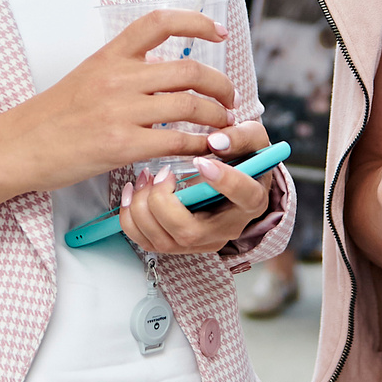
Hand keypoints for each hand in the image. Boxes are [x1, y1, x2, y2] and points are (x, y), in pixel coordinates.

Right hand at [0, 9, 239, 195]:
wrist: (19, 145)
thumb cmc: (53, 116)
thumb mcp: (88, 76)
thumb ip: (125, 71)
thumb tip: (163, 72)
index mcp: (110, 55)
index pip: (159, 23)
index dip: (195, 22)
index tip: (218, 32)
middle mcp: (118, 77)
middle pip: (189, 70)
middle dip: (221, 86)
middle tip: (230, 99)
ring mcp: (121, 110)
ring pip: (189, 105)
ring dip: (216, 117)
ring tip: (223, 125)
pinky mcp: (122, 144)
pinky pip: (176, 140)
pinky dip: (199, 144)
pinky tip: (204, 149)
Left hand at [120, 121, 274, 254]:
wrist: (234, 180)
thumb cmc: (241, 159)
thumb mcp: (251, 139)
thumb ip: (240, 137)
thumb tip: (215, 141)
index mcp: (251, 201)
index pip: (244, 197)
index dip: (224, 181)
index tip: (202, 161)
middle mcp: (225, 229)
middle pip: (190, 232)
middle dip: (163, 202)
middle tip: (163, 174)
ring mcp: (200, 241)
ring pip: (163, 241)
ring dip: (143, 207)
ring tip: (145, 177)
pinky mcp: (177, 243)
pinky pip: (145, 240)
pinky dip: (131, 216)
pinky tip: (135, 191)